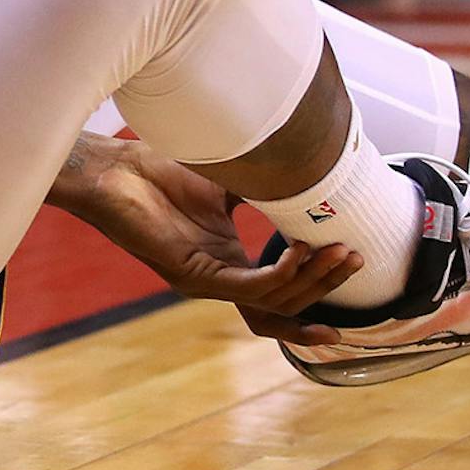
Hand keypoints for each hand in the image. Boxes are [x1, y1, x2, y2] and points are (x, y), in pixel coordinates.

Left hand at [49, 133, 356, 340]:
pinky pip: (245, 286)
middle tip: (358, 260)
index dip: (319, 290)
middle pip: (285, 302)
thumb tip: (310, 169)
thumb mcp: (227, 176)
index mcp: (230, 257)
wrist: (111, 168)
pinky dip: (278, 275)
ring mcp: (206, 279)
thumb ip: (266, 183)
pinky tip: (300, 255)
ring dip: (310, 281)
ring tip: (340, 254)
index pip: (281, 292)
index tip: (358, 268)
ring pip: (272, 299)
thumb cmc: (159, 168)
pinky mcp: (191, 274)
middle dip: (325, 285)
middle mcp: (220, 276)